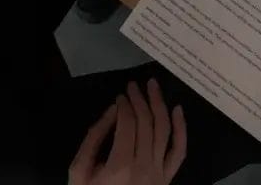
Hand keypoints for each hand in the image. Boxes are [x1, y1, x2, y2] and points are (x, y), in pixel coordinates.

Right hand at [69, 80, 186, 184]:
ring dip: (159, 104)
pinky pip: (179, 151)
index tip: (120, 95)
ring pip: (164, 131)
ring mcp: (159, 174)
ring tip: (153, 86)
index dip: (125, 105)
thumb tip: (113, 109)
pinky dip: (181, 129)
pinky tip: (178, 109)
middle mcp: (143, 168)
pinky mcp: (167, 179)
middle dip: (139, 100)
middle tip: (133, 85)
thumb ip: (94, 138)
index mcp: (120, 166)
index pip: (128, 124)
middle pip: (146, 123)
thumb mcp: (79, 171)